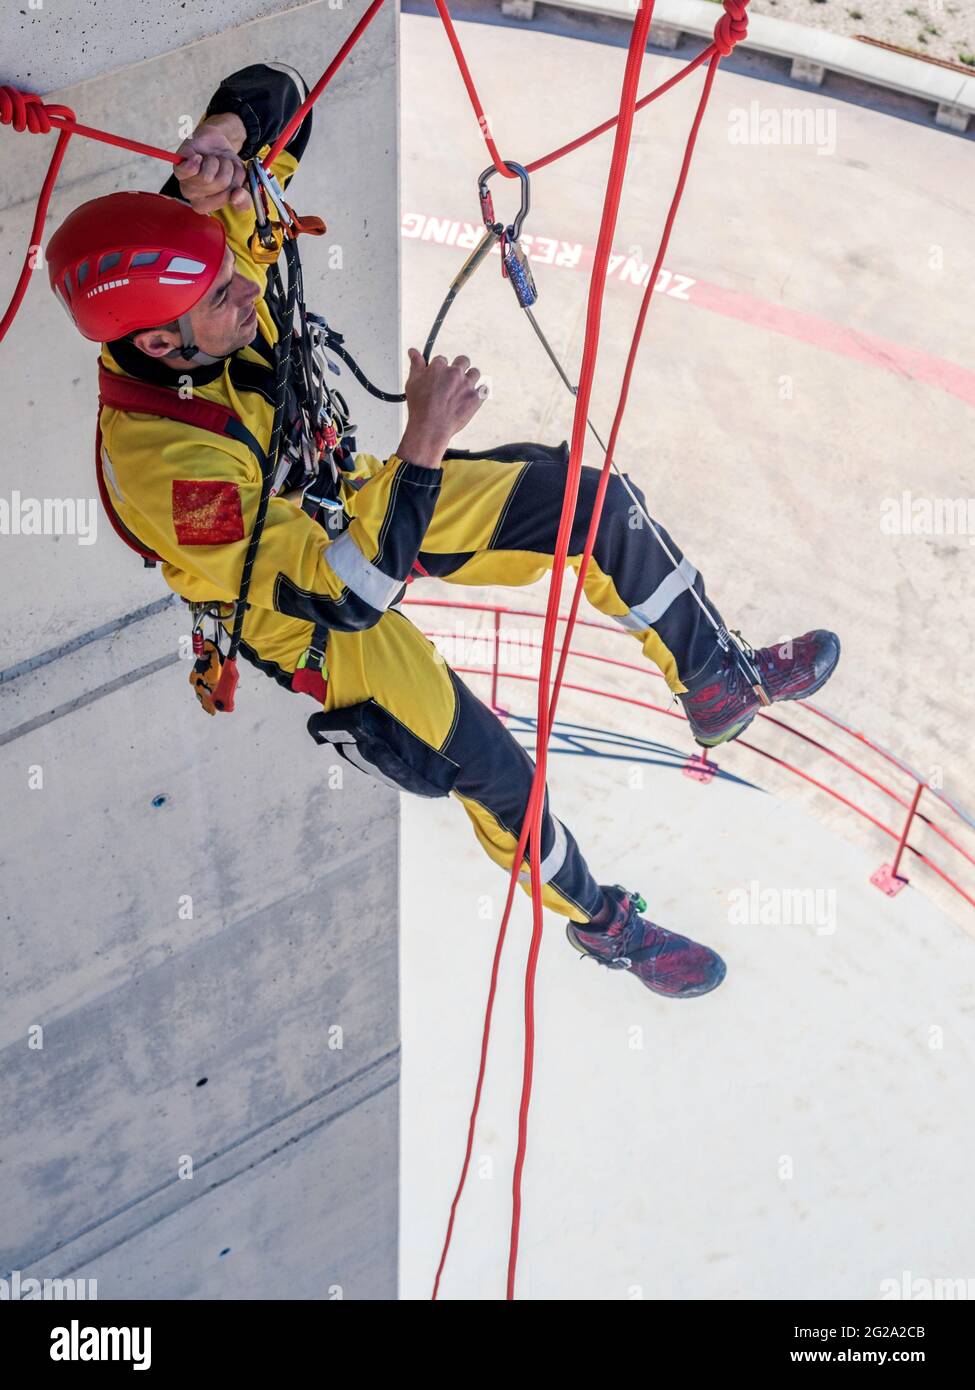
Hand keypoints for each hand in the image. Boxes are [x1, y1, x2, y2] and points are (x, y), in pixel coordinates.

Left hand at [174, 118, 249, 214]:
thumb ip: (244, 199)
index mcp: (207, 205)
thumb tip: (236, 196)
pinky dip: (197, 161)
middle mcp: (194, 197)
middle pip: (219, 184)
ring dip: (216, 162)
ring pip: (207, 176)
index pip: (225, 198)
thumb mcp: (242, 186)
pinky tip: (199, 157)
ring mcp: (185, 182)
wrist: (216, 144)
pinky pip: (189, 170)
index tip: (232, 179)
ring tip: (213, 161)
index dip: (233, 184)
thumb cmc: (226, 168)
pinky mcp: (179, 166)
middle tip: (222, 166)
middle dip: (227, 170)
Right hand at [397, 349, 487, 467]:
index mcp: (439, 367)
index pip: (442, 360)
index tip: (439, 377)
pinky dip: (480, 391)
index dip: (440, 369)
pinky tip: (474, 396)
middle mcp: (455, 373)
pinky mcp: (476, 398)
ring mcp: (467, 385)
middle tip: (454, 379)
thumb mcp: (412, 383)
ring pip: (475, 372)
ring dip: (471, 377)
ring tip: (464, 388)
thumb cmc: (419, 407)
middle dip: (459, 367)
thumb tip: (413, 351)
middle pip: (463, 360)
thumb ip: (416, 364)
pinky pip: (484, 389)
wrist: (430, 428)